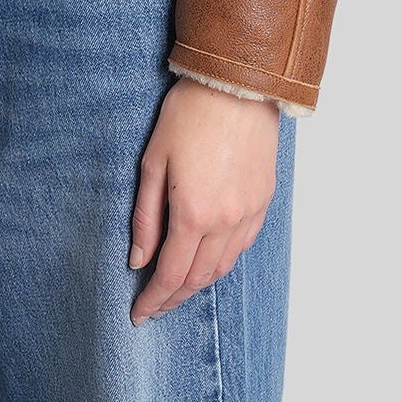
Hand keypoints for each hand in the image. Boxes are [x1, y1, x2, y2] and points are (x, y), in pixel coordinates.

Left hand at [128, 74, 279, 322]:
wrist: (237, 86)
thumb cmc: (188, 115)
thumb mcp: (153, 162)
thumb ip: (146, 217)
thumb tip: (138, 260)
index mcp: (194, 213)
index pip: (171, 274)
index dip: (153, 300)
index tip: (138, 315)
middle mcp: (226, 221)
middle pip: (198, 278)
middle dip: (173, 298)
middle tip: (154, 306)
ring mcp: (249, 213)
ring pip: (223, 267)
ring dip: (198, 283)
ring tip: (176, 288)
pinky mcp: (263, 201)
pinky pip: (242, 246)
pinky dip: (222, 261)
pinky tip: (207, 260)